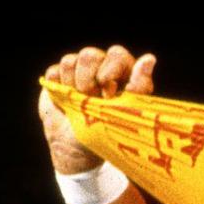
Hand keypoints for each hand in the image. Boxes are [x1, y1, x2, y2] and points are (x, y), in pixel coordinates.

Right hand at [38, 45, 155, 173]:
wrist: (78, 149)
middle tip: (91, 100)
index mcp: (122, 72)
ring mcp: (78, 71)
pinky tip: (66, 101)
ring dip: (73, 85)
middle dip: (88, 81)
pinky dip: (58, 88)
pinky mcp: (58, 78)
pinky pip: (54, 71)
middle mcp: (101, 66)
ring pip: (69, 61)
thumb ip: (138, 85)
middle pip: (89, 55)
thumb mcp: (128, 110)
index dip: (110, 70)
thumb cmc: (110, 130)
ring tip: (80, 103)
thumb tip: (150, 58)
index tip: (108, 93)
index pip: (116, 54)